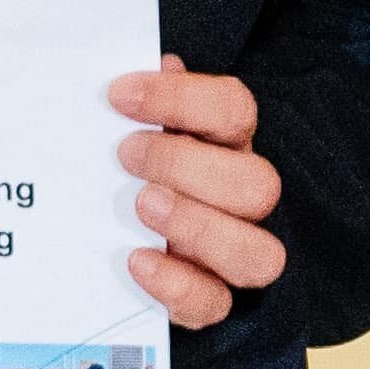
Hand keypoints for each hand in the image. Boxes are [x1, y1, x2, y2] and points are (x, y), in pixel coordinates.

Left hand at [110, 62, 290, 333]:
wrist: (110, 240)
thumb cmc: (125, 169)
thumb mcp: (127, 129)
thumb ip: (141, 103)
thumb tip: (156, 64)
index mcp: (227, 146)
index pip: (234, 110)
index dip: (182, 98)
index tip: (119, 95)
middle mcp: (242, 200)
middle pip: (258, 185)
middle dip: (188, 166)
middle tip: (127, 154)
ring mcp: (232, 255)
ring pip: (259, 254)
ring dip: (197, 226)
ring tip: (140, 205)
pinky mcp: (209, 302)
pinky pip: (215, 304)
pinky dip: (176, 284)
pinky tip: (136, 260)